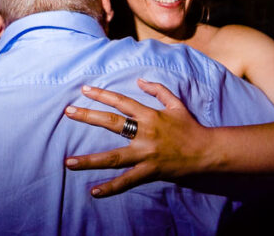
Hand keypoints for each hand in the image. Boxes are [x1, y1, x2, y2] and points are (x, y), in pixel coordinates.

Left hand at [64, 78, 212, 196]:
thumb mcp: (175, 103)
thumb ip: (158, 90)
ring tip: (69, 162)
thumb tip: (140, 80)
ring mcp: (146, 153)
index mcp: (149, 115)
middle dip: (88, 116)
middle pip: (112, 123)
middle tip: (68, 112)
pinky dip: (111, 187)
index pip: (121, 102)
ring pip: (114, 157)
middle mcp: (144, 133)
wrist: (206, 151)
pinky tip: (94, 192)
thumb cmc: (190, 127)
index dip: (103, 95)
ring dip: (90, 160)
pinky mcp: (149, 171)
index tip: (84, 90)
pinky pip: (127, 181)